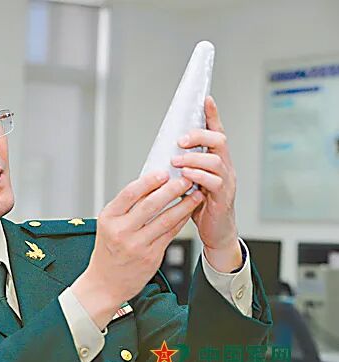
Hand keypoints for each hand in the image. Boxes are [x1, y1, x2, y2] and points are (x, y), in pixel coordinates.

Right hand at [72, 172, 203, 328]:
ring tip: (194, 194)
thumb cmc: (108, 251)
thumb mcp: (108, 225)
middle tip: (185, 179)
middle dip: (172, 189)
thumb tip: (150, 185)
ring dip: (183, 204)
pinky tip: (188, 212)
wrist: (105, 283)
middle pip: (151, 204)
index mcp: (108, 218)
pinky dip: (181, 221)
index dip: (149, 181)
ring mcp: (136, 245)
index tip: (163, 172)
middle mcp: (121, 231)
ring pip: (165, 219)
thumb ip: (126, 207)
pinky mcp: (151, 256)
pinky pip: (170, 233)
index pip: (130, 193)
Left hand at [170, 96, 240, 271]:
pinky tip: (186, 178)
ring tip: (176, 161)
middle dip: (199, 136)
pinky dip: (198, 177)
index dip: (212, 116)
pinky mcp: (223, 198)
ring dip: (194, 158)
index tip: (206, 99)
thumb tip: (164, 151)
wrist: (216, 233)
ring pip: (216, 160)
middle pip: (219, 140)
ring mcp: (227, 181)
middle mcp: (225, 167)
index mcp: (216, 160)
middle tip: (180, 140)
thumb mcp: (189, 181)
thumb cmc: (200, 206)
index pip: (216, 132)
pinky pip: (214, 182)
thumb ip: (182, 166)